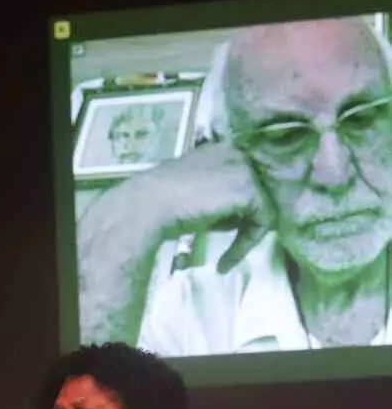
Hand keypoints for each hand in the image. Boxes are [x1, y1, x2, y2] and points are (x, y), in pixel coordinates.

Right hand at [77, 140, 273, 343]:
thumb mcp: (191, 192)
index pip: (244, 177)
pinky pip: (261, 222)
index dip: (241, 205)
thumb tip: (235, 217)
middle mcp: (236, 152)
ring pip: (262, 208)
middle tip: (234, 247)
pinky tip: (224, 260)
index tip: (231, 229)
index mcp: (219, 148)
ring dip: (246, 236)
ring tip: (226, 258)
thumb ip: (215, 194)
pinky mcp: (250, 190)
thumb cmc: (159, 202)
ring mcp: (245, 169)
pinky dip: (245, 244)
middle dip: (247, 220)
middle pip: (257, 191)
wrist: (147, 207)